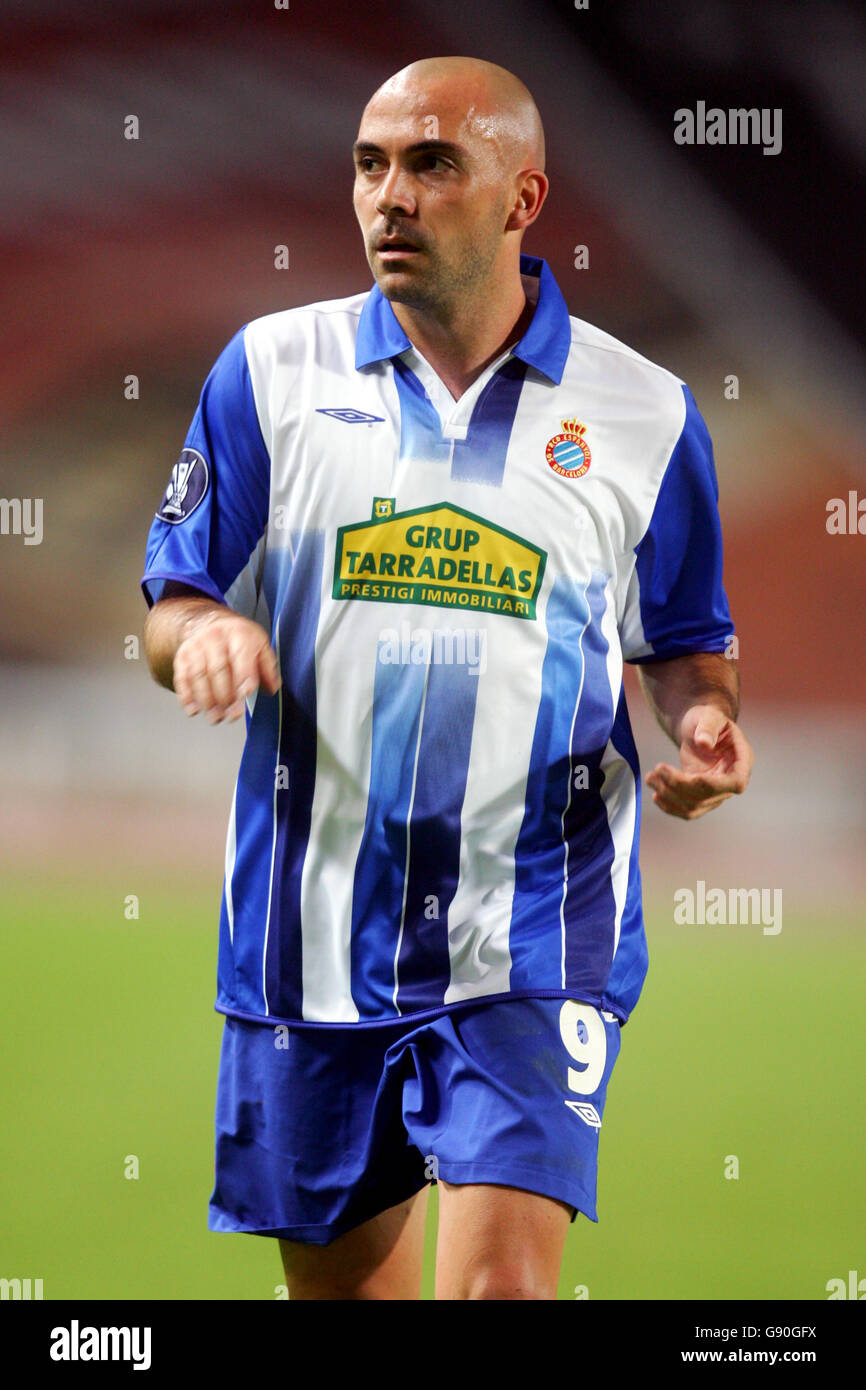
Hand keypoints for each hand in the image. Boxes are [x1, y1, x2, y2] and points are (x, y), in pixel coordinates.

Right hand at [173, 609, 280, 722]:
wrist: (208, 622)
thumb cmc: (237, 637)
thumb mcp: (260, 644)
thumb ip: (268, 667)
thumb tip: (271, 688)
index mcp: (239, 634)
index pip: (241, 655)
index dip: (244, 676)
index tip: (246, 694)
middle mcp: (215, 638)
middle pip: (218, 670)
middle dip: (225, 697)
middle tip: (232, 715)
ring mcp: (196, 647)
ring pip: (199, 676)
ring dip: (207, 701)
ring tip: (215, 717)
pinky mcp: (182, 657)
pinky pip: (182, 678)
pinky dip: (187, 696)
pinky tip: (193, 709)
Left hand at [645, 705, 752, 819]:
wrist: (699, 728)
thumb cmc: (708, 719)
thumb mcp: (709, 716)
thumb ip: (708, 727)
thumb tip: (704, 742)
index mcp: (741, 760)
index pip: (736, 782)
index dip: (715, 785)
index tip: (692, 776)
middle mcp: (730, 780)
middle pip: (708, 795)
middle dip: (680, 785)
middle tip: (657, 769)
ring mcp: (716, 791)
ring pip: (695, 806)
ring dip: (670, 796)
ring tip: (650, 777)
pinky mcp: (700, 796)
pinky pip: (687, 809)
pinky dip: (670, 806)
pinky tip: (655, 795)